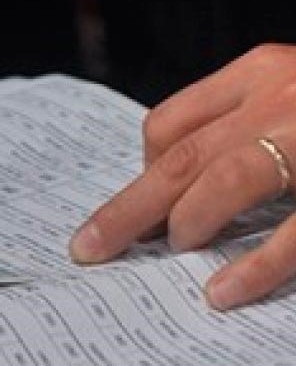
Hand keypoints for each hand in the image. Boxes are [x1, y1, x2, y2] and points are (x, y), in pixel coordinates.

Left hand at [70, 43, 295, 309]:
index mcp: (264, 72)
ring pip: (227, 178)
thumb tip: (187, 185)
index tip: (128, 207)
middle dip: (129, 208)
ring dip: (187, 223)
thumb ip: (250, 121)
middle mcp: (284, 93)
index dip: (141, 171)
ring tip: (169, 255)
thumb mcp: (293, 91)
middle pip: (180, 156)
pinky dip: (256, 264)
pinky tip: (223, 293)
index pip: (172, 122)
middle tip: (89, 249)